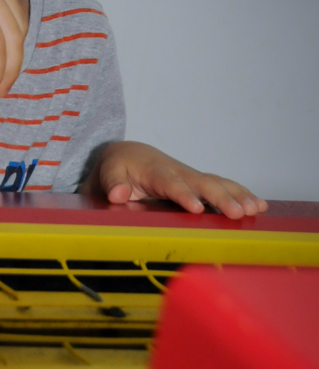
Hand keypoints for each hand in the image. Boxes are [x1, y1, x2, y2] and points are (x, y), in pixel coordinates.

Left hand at [88, 141, 267, 219]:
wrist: (130, 155)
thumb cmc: (119, 168)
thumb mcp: (108, 174)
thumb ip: (112, 184)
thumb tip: (118, 194)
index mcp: (155, 171)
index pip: (170, 183)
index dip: (184, 195)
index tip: (196, 208)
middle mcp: (178, 171)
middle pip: (202, 183)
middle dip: (221, 198)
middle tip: (237, 213)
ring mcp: (191, 177)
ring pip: (217, 183)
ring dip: (237, 196)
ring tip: (255, 209)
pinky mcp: (198, 183)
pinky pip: (222, 186)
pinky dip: (241, 194)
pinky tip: (259, 206)